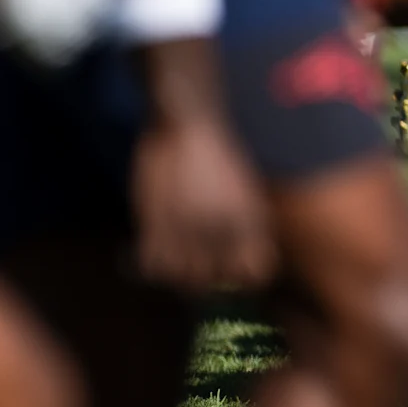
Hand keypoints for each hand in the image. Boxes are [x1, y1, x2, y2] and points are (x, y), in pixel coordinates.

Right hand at [134, 109, 276, 291]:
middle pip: (213, 283)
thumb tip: (240, 265)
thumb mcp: (247, 191)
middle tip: (192, 264)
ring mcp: (189, 228)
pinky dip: (152, 262)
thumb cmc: (219, 154)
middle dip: (204, 279)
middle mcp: (223, 230)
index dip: (242, 280)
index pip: (255, 275)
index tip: (228, 272)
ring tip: (172, 255)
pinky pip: (153, 265)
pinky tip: (154, 246)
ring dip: (176, 272)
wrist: (188, 123)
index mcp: (250, 222)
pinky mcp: (156, 222)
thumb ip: (246, 226)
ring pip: (181, 278)